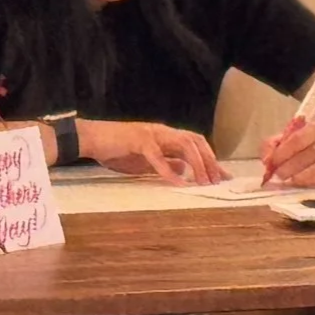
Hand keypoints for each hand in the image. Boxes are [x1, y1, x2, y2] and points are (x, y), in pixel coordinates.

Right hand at [79, 119, 223, 184]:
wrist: (91, 138)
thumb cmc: (116, 149)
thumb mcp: (146, 160)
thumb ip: (166, 162)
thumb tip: (184, 169)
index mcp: (166, 136)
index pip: (196, 144)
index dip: (211, 159)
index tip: (223, 177)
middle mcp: (163, 132)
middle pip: (195, 141)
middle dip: (209, 161)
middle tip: (217, 181)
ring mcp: (152, 134)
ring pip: (183, 144)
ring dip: (196, 164)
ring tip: (202, 182)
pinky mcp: (138, 141)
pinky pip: (158, 156)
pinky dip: (168, 169)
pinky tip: (177, 182)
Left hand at [261, 118, 314, 188]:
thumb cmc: (310, 144)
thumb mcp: (293, 136)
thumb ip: (275, 143)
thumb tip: (266, 159)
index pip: (297, 140)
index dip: (281, 152)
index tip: (270, 162)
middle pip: (303, 159)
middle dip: (285, 169)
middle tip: (274, 176)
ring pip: (313, 174)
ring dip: (295, 180)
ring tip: (284, 183)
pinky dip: (306, 187)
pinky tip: (296, 187)